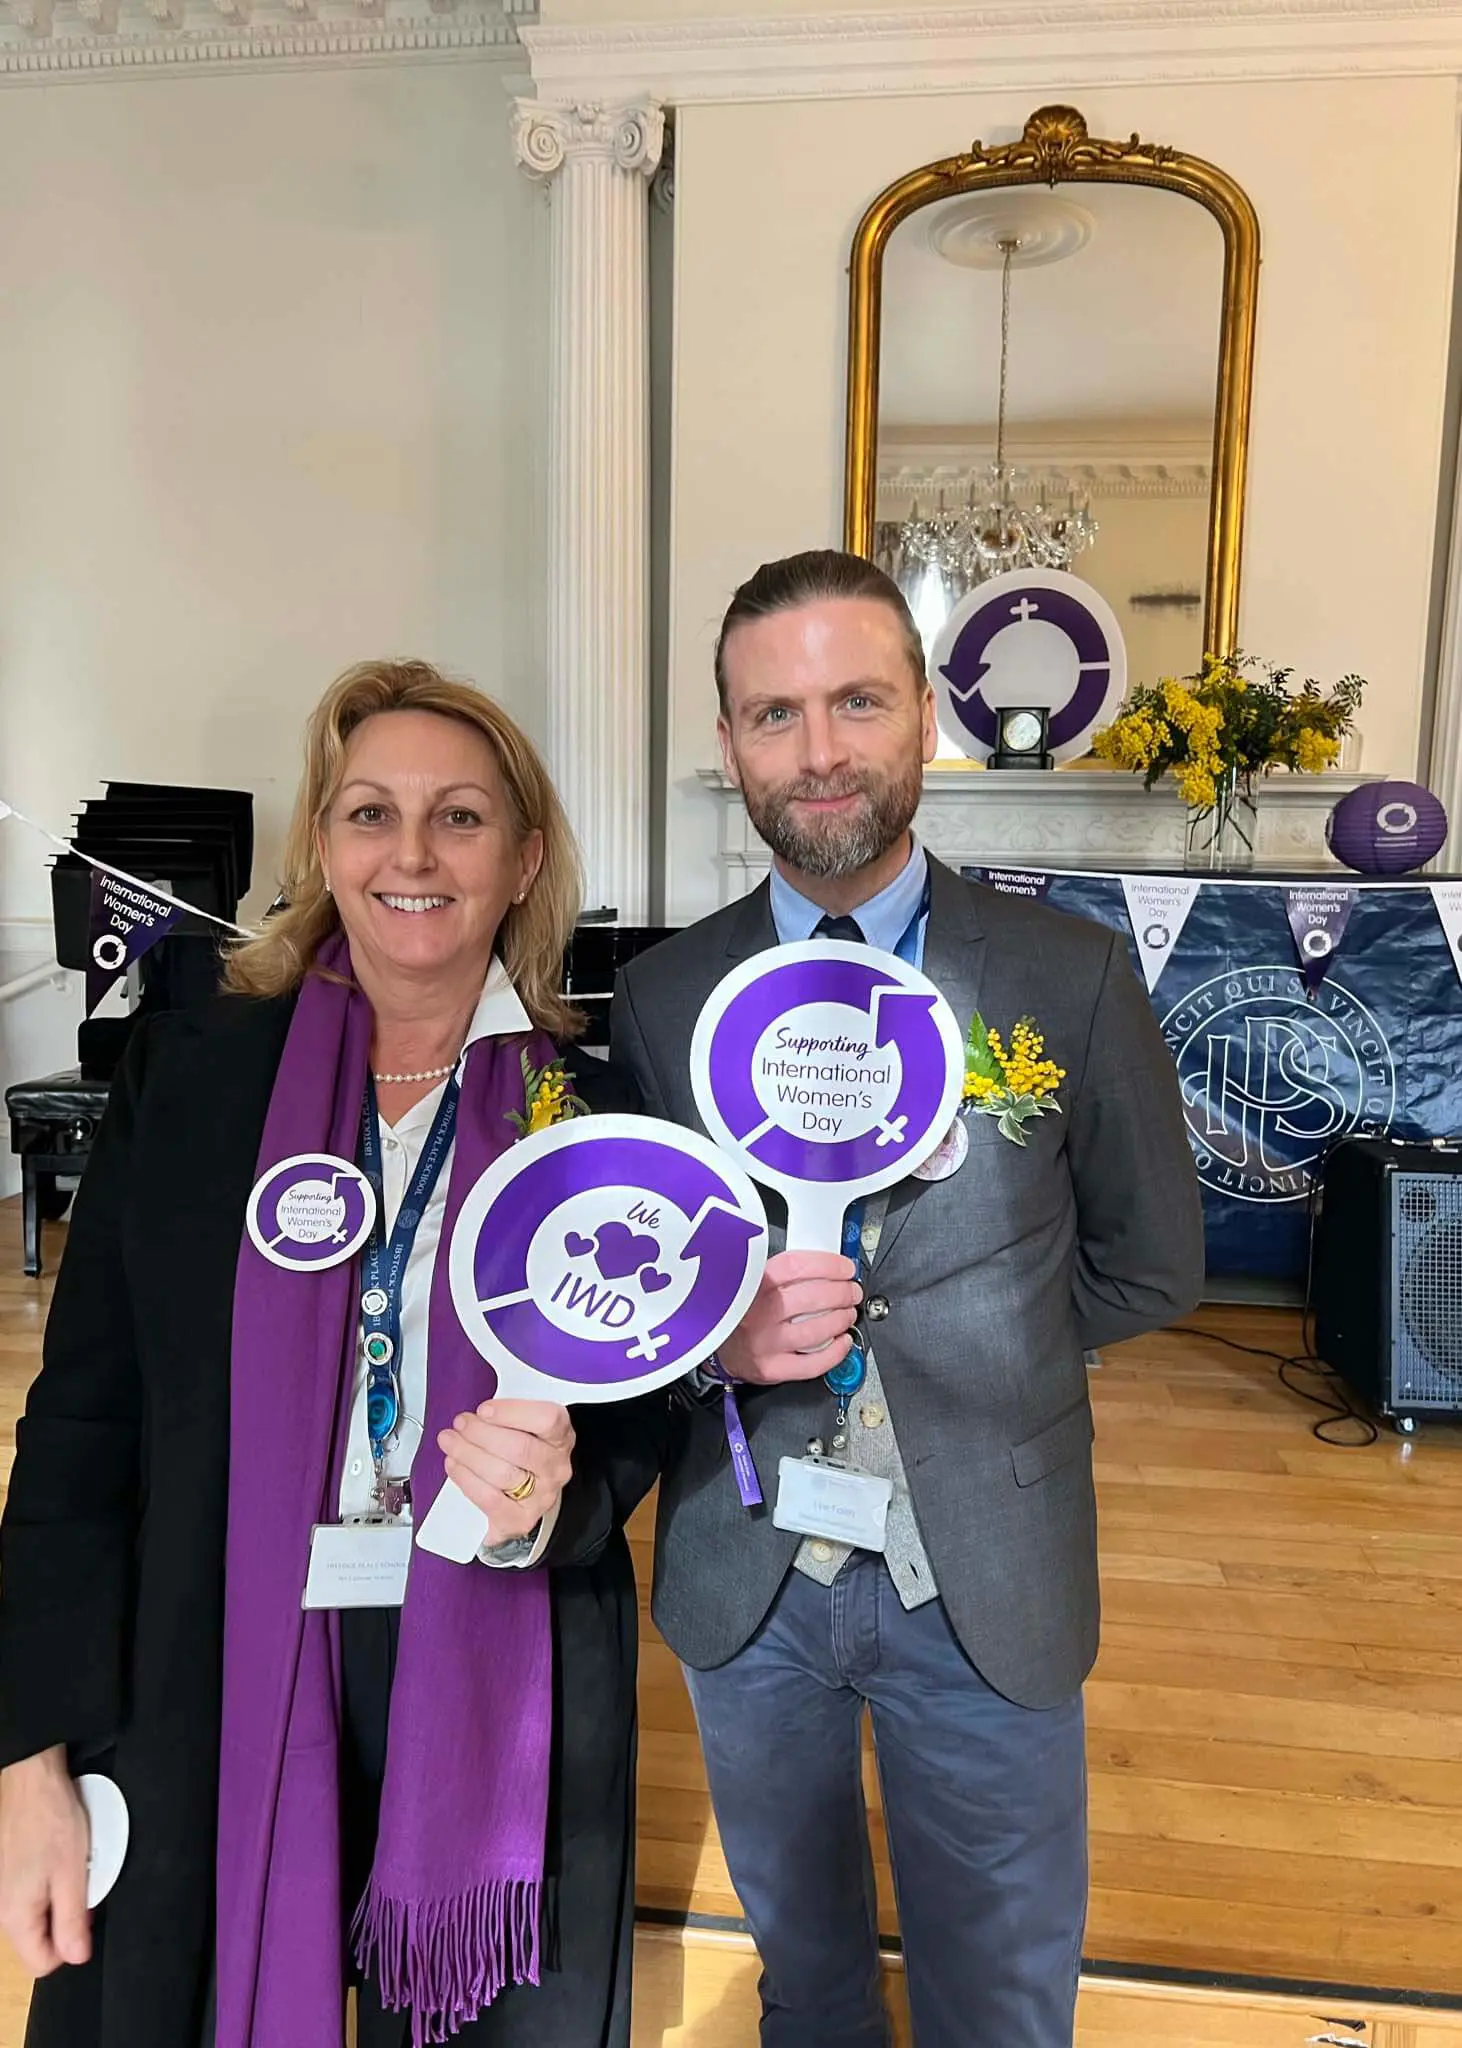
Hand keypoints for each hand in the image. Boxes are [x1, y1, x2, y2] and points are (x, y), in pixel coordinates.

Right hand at [0, 1747, 91, 1977]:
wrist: (30, 1778)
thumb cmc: (51, 1821)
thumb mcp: (73, 1874)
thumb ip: (73, 1921)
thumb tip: (77, 1957)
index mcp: (15, 1917)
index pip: (42, 1963)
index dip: (71, 1947)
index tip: (87, 1916)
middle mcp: (2, 1909)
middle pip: (38, 1937)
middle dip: (66, 1918)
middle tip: (84, 1885)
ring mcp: (3, 1888)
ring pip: (36, 1912)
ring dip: (59, 1897)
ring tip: (72, 1866)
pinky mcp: (7, 1870)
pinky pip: (31, 1890)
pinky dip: (49, 1879)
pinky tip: (59, 1855)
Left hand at [438, 1400, 574, 1544]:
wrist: (526, 1499)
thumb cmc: (522, 1456)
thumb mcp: (525, 1428)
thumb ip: (506, 1417)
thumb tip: (475, 1414)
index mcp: (560, 1438)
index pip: (548, 1420)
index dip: (513, 1412)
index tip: (484, 1409)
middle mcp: (555, 1468)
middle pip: (520, 1448)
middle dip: (481, 1433)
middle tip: (460, 1424)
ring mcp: (540, 1496)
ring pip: (502, 1473)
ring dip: (468, 1453)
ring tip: (450, 1441)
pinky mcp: (520, 1519)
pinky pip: (489, 1498)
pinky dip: (466, 1479)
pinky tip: (454, 1465)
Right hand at [717, 1251, 860, 1385]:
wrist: (718, 1343)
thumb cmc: (741, 1308)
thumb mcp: (751, 1279)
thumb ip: (784, 1271)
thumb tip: (828, 1266)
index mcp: (751, 1283)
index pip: (797, 1266)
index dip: (829, 1265)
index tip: (845, 1268)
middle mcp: (756, 1312)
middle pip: (813, 1297)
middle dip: (842, 1292)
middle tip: (851, 1292)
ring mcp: (765, 1342)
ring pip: (817, 1330)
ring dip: (842, 1319)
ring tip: (847, 1313)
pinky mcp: (771, 1368)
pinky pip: (813, 1363)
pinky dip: (836, 1352)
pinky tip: (843, 1341)